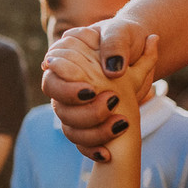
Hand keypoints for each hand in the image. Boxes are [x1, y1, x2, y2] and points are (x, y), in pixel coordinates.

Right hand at [43, 25, 156, 160]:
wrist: (136, 51)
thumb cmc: (125, 39)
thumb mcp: (122, 33)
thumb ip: (115, 44)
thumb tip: (112, 68)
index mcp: (65, 66)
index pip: (51, 82)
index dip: (67, 90)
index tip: (92, 91)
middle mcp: (66, 90)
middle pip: (60, 110)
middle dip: (86, 112)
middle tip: (113, 102)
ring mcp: (76, 110)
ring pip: (71, 130)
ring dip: (95, 132)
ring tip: (123, 124)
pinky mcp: (88, 126)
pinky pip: (82, 144)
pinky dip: (93, 151)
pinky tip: (107, 153)